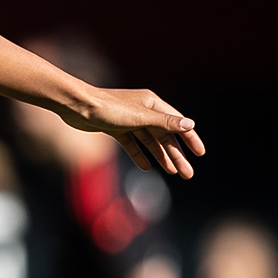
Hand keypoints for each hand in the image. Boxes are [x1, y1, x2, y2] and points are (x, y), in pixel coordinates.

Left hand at [67, 87, 205, 177]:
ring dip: (161, 157)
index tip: (200, 154)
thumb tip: (190, 124)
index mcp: (152, 104)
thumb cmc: (109, 108)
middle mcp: (143, 110)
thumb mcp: (140, 117)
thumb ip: (165, 122)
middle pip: (164, 136)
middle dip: (177, 155)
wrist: (77, 106)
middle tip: (188, 174)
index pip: (177, 123)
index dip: (190, 138)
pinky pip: (131, 143)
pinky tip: (146, 167)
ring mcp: (128, 120)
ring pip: (149, 141)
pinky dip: (139, 154)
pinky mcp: (114, 128)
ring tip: (172, 173)